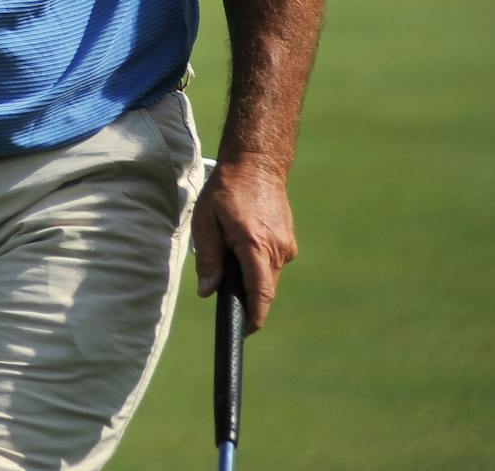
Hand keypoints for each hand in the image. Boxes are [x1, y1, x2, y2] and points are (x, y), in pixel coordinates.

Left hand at [192, 154, 297, 331]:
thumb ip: (208, 258)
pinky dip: (258, 261)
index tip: (244, 331)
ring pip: (268, 275)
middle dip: (245, 294)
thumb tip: (208, 292)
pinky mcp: (289, 241)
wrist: (256, 163)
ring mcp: (287, 246)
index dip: (254, 316)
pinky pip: (272, 262)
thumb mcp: (206, 220)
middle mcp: (277, 249)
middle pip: (263, 288)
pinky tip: (243, 242)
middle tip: (224, 283)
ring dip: (251, 274)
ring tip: (230, 250)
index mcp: (255, 245)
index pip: (260, 293)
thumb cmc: (226, 189)